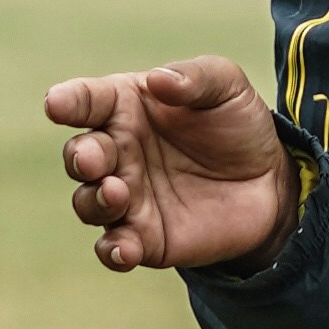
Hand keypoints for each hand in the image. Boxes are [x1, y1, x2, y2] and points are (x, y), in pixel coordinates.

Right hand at [44, 58, 297, 275]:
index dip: (68, 101)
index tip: (57, 104)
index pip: (87, 101)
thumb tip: (159, 80)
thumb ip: (195, 77)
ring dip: (94, 201)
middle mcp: (117, 152)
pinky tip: (125, 249)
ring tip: (118, 192)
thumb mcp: (227, 86)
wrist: (271, 182)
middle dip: (81, 157)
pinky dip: (112, 251)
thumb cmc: (237, 125)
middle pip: (80, 155)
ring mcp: (127, 197)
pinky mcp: (144, 238)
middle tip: (95, 160)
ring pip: (88, 203)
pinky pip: (114, 248)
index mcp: (126, 107)